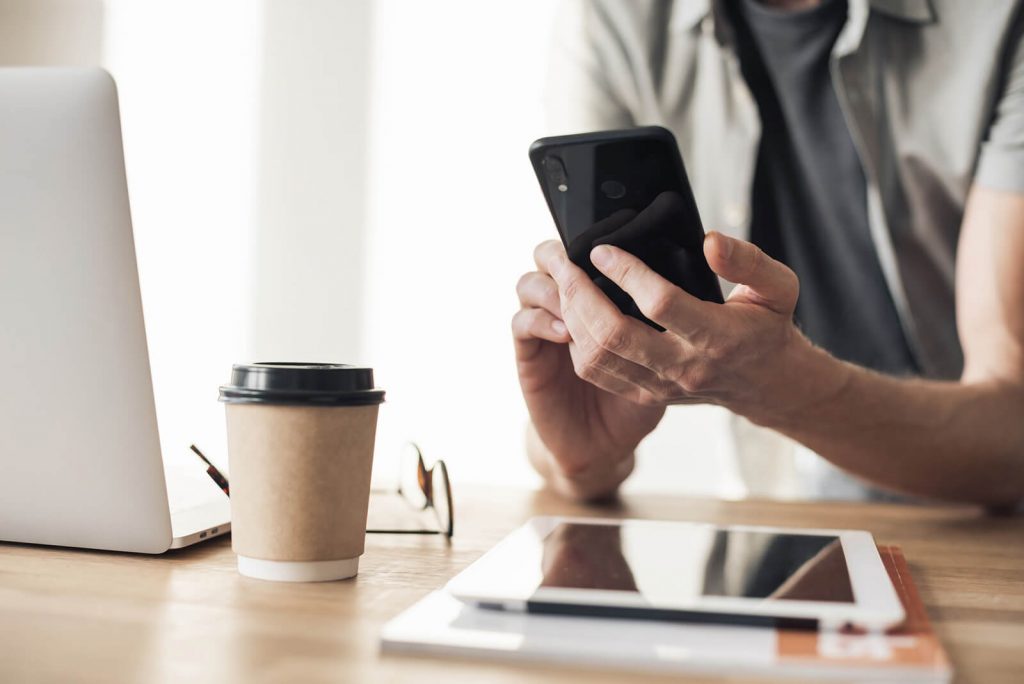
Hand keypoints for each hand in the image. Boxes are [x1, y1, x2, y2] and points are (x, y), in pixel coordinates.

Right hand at [512, 243, 665, 498]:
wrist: (606, 444)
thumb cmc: (644, 394)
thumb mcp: (676, 349)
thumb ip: (688, 309)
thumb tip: (708, 254)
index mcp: (599, 297)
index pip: (584, 250)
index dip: (589, 241)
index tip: (611, 244)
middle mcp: (565, 307)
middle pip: (547, 258)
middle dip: (564, 256)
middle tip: (584, 259)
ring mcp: (543, 331)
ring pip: (530, 285)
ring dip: (553, 286)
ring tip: (576, 293)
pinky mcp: (529, 357)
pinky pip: (522, 325)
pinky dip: (540, 320)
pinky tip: (566, 330)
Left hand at [543, 231, 831, 423]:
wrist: (765, 383)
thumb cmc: (766, 327)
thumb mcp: (778, 287)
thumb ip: (747, 261)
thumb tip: (709, 241)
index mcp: (718, 337)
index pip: (661, 304)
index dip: (626, 273)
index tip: (603, 250)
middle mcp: (685, 366)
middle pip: (615, 334)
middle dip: (582, 294)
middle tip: (565, 263)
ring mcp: (661, 385)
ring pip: (598, 356)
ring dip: (572, 317)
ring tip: (564, 283)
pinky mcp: (645, 394)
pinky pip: (597, 373)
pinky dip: (577, 343)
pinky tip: (573, 314)